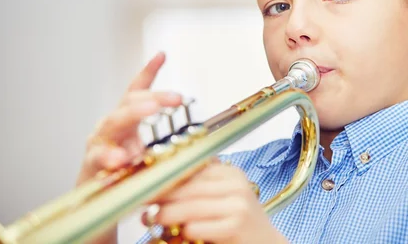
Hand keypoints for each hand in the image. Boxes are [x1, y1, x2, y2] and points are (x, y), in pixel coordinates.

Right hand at [75, 52, 182, 243]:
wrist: (99, 206)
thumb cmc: (127, 176)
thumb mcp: (151, 156)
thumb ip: (170, 148)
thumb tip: (203, 145)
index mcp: (128, 120)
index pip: (136, 90)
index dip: (149, 72)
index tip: (162, 55)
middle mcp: (111, 126)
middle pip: (130, 102)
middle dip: (153, 97)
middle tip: (176, 98)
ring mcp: (99, 143)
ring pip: (112, 122)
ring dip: (131, 115)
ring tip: (149, 110)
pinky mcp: (91, 165)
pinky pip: (98, 157)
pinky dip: (109, 157)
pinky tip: (120, 158)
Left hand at [145, 161, 287, 243]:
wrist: (267, 243)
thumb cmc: (237, 222)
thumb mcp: (222, 197)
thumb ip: (198, 188)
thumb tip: (158, 182)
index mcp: (229, 173)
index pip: (191, 170)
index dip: (165, 177)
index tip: (144, 184)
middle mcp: (235, 184)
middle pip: (188, 187)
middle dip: (160, 196)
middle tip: (141, 203)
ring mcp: (238, 204)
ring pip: (190, 207)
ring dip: (166, 215)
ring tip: (151, 220)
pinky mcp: (237, 225)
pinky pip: (198, 227)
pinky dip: (185, 231)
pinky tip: (179, 234)